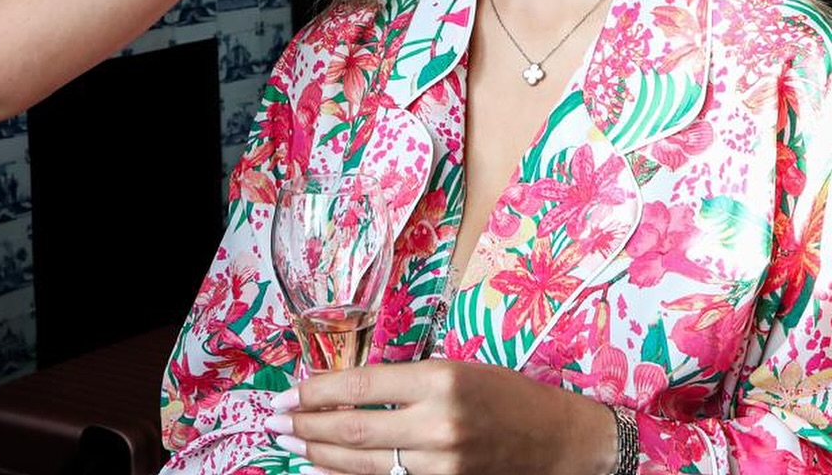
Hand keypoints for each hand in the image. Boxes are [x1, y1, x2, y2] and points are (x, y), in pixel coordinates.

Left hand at [269, 359, 616, 474]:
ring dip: (322, 456)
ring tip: (292, 445)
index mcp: (439, 380)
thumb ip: (404, 381)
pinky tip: (327, 470)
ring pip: (366, 465)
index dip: (318, 392)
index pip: (361, 387)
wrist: (561, 443)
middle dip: (307, 426)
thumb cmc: (507, 394)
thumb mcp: (455, 369)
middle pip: (355, 431)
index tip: (289, 393)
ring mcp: (443, 467)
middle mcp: (438, 425)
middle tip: (274, 421)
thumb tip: (346, 391)